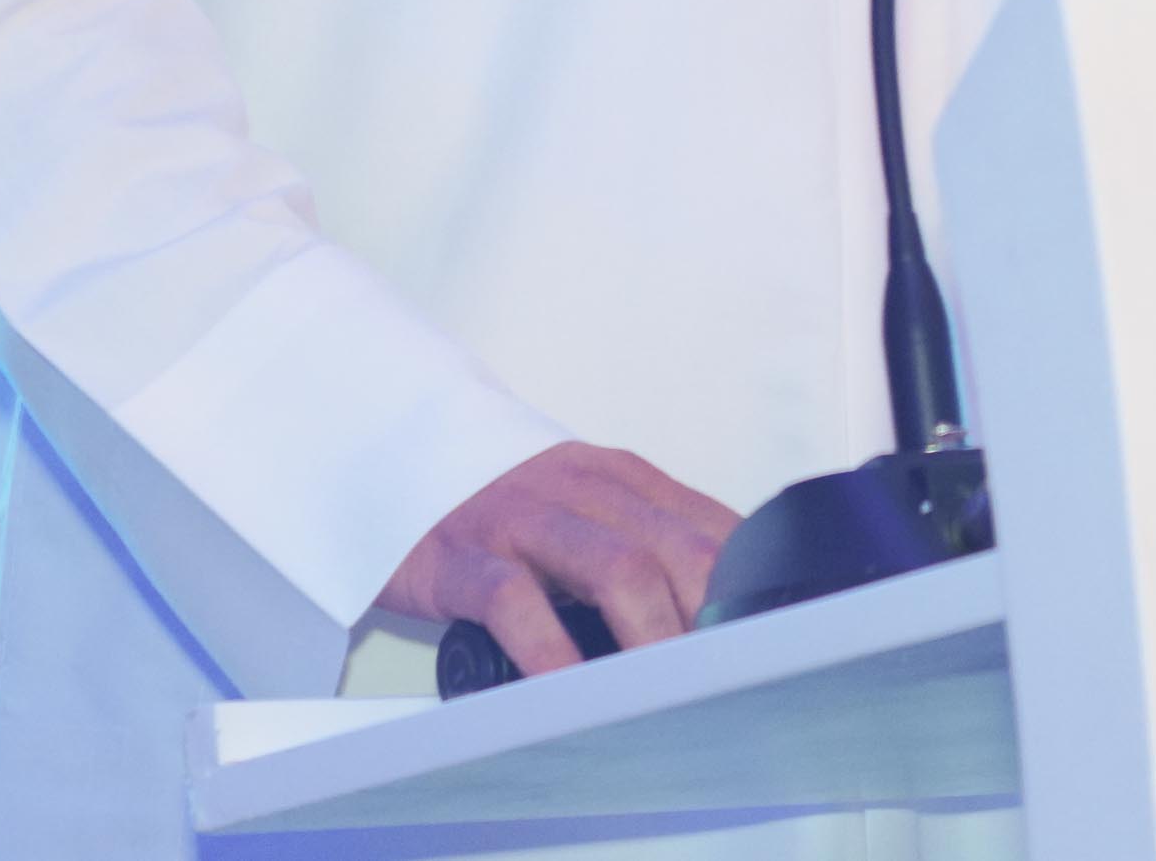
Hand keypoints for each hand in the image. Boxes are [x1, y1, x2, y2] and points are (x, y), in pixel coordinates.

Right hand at [377, 442, 740, 674]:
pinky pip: (516, 600)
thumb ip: (645, 547)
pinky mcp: (463, 556)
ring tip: (671, 695)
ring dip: (655, 636)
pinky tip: (567, 690)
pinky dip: (550, 649)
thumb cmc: (500, 507)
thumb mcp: (582, 512)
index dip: (750, 593)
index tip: (768, 651)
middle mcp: (584, 491)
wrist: (387, 460)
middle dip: (716, 621)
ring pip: (617, 567)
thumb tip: (717, 616)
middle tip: (732, 685)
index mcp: (624, 481)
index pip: (714, 530)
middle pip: (680, 551)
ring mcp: (523, 519)